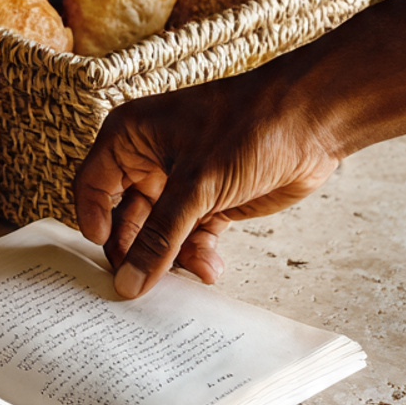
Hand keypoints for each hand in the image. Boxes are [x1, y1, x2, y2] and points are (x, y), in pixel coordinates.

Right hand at [73, 72, 340, 298]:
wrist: (314, 120)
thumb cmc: (248, 127)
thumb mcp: (196, 186)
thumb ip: (159, 238)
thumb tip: (129, 282)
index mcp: (129, 137)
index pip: (91, 187)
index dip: (94, 223)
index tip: (110, 260)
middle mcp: (148, 158)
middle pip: (123, 216)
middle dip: (135, 250)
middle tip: (142, 284)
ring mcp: (179, 180)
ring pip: (159, 231)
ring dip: (172, 257)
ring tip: (191, 275)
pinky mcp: (210, 199)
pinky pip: (190, 235)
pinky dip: (198, 254)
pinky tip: (211, 269)